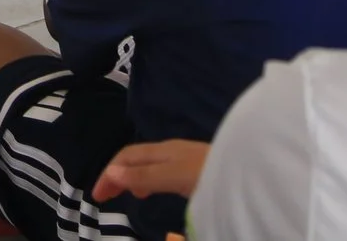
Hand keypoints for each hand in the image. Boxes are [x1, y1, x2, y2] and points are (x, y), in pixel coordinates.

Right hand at [93, 141, 209, 203]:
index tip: (97, 196)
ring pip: (148, 164)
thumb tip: (112, 174)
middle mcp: (171, 150)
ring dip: (131, 177)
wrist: (249, 169)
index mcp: (163, 150)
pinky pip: (161, 170)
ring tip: (125, 195)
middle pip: (135, 158)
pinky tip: (153, 190)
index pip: (126, 157)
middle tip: (104, 196)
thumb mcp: (174, 176)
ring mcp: (184, 158)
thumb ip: (145, 176)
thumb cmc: (210, 172)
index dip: (108, 173)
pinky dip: (147, 180)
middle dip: (116, 174)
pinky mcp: (195, 168)